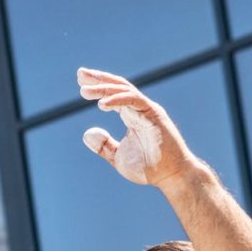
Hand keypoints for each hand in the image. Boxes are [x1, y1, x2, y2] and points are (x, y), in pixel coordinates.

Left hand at [77, 68, 198, 186]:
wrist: (171, 177)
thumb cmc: (149, 168)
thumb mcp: (119, 157)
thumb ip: (104, 146)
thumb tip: (87, 133)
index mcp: (132, 116)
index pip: (114, 95)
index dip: (98, 87)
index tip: (81, 84)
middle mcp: (140, 109)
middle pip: (118, 86)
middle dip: (99, 79)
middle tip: (80, 73)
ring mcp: (148, 110)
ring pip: (124, 90)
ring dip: (104, 88)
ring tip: (84, 91)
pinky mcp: (154, 115)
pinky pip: (134, 101)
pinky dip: (117, 100)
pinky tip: (102, 104)